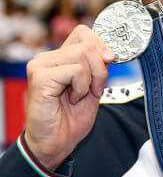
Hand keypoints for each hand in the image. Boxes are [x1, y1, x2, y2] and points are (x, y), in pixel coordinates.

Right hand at [24, 25, 113, 170]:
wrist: (56, 142)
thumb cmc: (71, 118)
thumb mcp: (94, 87)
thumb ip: (100, 67)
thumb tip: (109, 52)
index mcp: (60, 57)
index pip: (84, 33)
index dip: (101, 46)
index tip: (107, 65)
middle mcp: (47, 58)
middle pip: (88, 43)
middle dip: (101, 68)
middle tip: (94, 89)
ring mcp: (41, 65)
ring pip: (83, 54)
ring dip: (91, 79)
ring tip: (80, 96)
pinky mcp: (40, 77)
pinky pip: (75, 70)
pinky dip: (82, 87)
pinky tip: (72, 99)